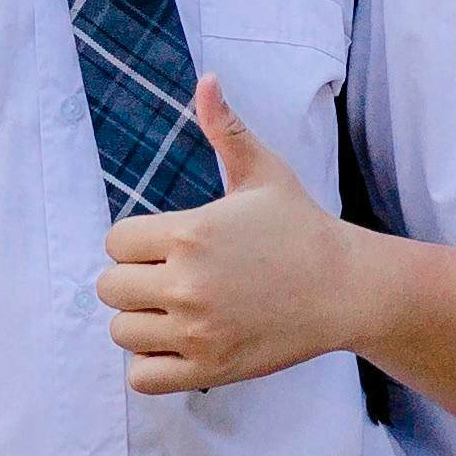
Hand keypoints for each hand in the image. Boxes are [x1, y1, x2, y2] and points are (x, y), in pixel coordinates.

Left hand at [99, 77, 364, 393]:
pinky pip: (142, 376)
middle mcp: (187, 283)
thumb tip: (207, 79)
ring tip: (173, 313)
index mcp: (191, 233)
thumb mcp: (265, 174)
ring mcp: (197, 330)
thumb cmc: (301, 228)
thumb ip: (227, 129)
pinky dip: (150, 364)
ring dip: (140, 324)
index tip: (165, 248)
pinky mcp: (209, 367)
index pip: (115, 242)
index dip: (135, 244)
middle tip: (168, 281)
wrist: (346, 288)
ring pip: (121, 332)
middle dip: (133, 283)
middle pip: (109, 288)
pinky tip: (177, 344)